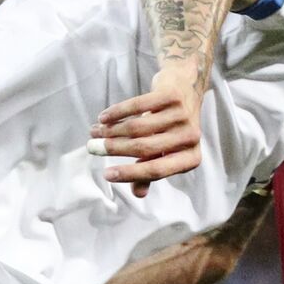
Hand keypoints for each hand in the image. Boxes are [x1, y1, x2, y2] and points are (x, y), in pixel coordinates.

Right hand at [90, 66, 202, 197]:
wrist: (187, 89)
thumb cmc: (171, 129)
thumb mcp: (164, 152)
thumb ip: (151, 171)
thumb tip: (139, 194)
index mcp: (191, 158)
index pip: (156, 171)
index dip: (129, 174)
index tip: (105, 175)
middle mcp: (191, 138)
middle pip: (143, 147)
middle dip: (113, 149)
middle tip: (92, 148)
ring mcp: (184, 115)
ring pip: (137, 127)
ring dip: (111, 130)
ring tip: (95, 132)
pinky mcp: (172, 95)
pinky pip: (137, 105)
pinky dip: (116, 112)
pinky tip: (103, 117)